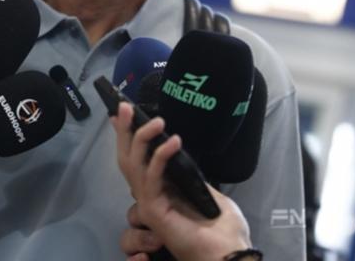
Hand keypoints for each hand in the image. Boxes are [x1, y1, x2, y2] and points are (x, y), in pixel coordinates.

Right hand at [111, 102, 252, 260]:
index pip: (138, 162)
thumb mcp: (209, 195)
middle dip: (124, 132)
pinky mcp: (155, 212)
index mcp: (161, 193)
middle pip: (127, 162)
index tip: (123, 114)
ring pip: (133, 168)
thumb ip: (192, 180)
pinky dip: (159, 158)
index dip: (128, 138)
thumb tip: (183, 159)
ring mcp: (149, 207)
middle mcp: (150, 199)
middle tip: (123, 107)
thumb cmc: (224, 230)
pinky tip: (173, 142)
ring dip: (140, 139)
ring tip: (157, 121)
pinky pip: (151, 180)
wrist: (230, 253)